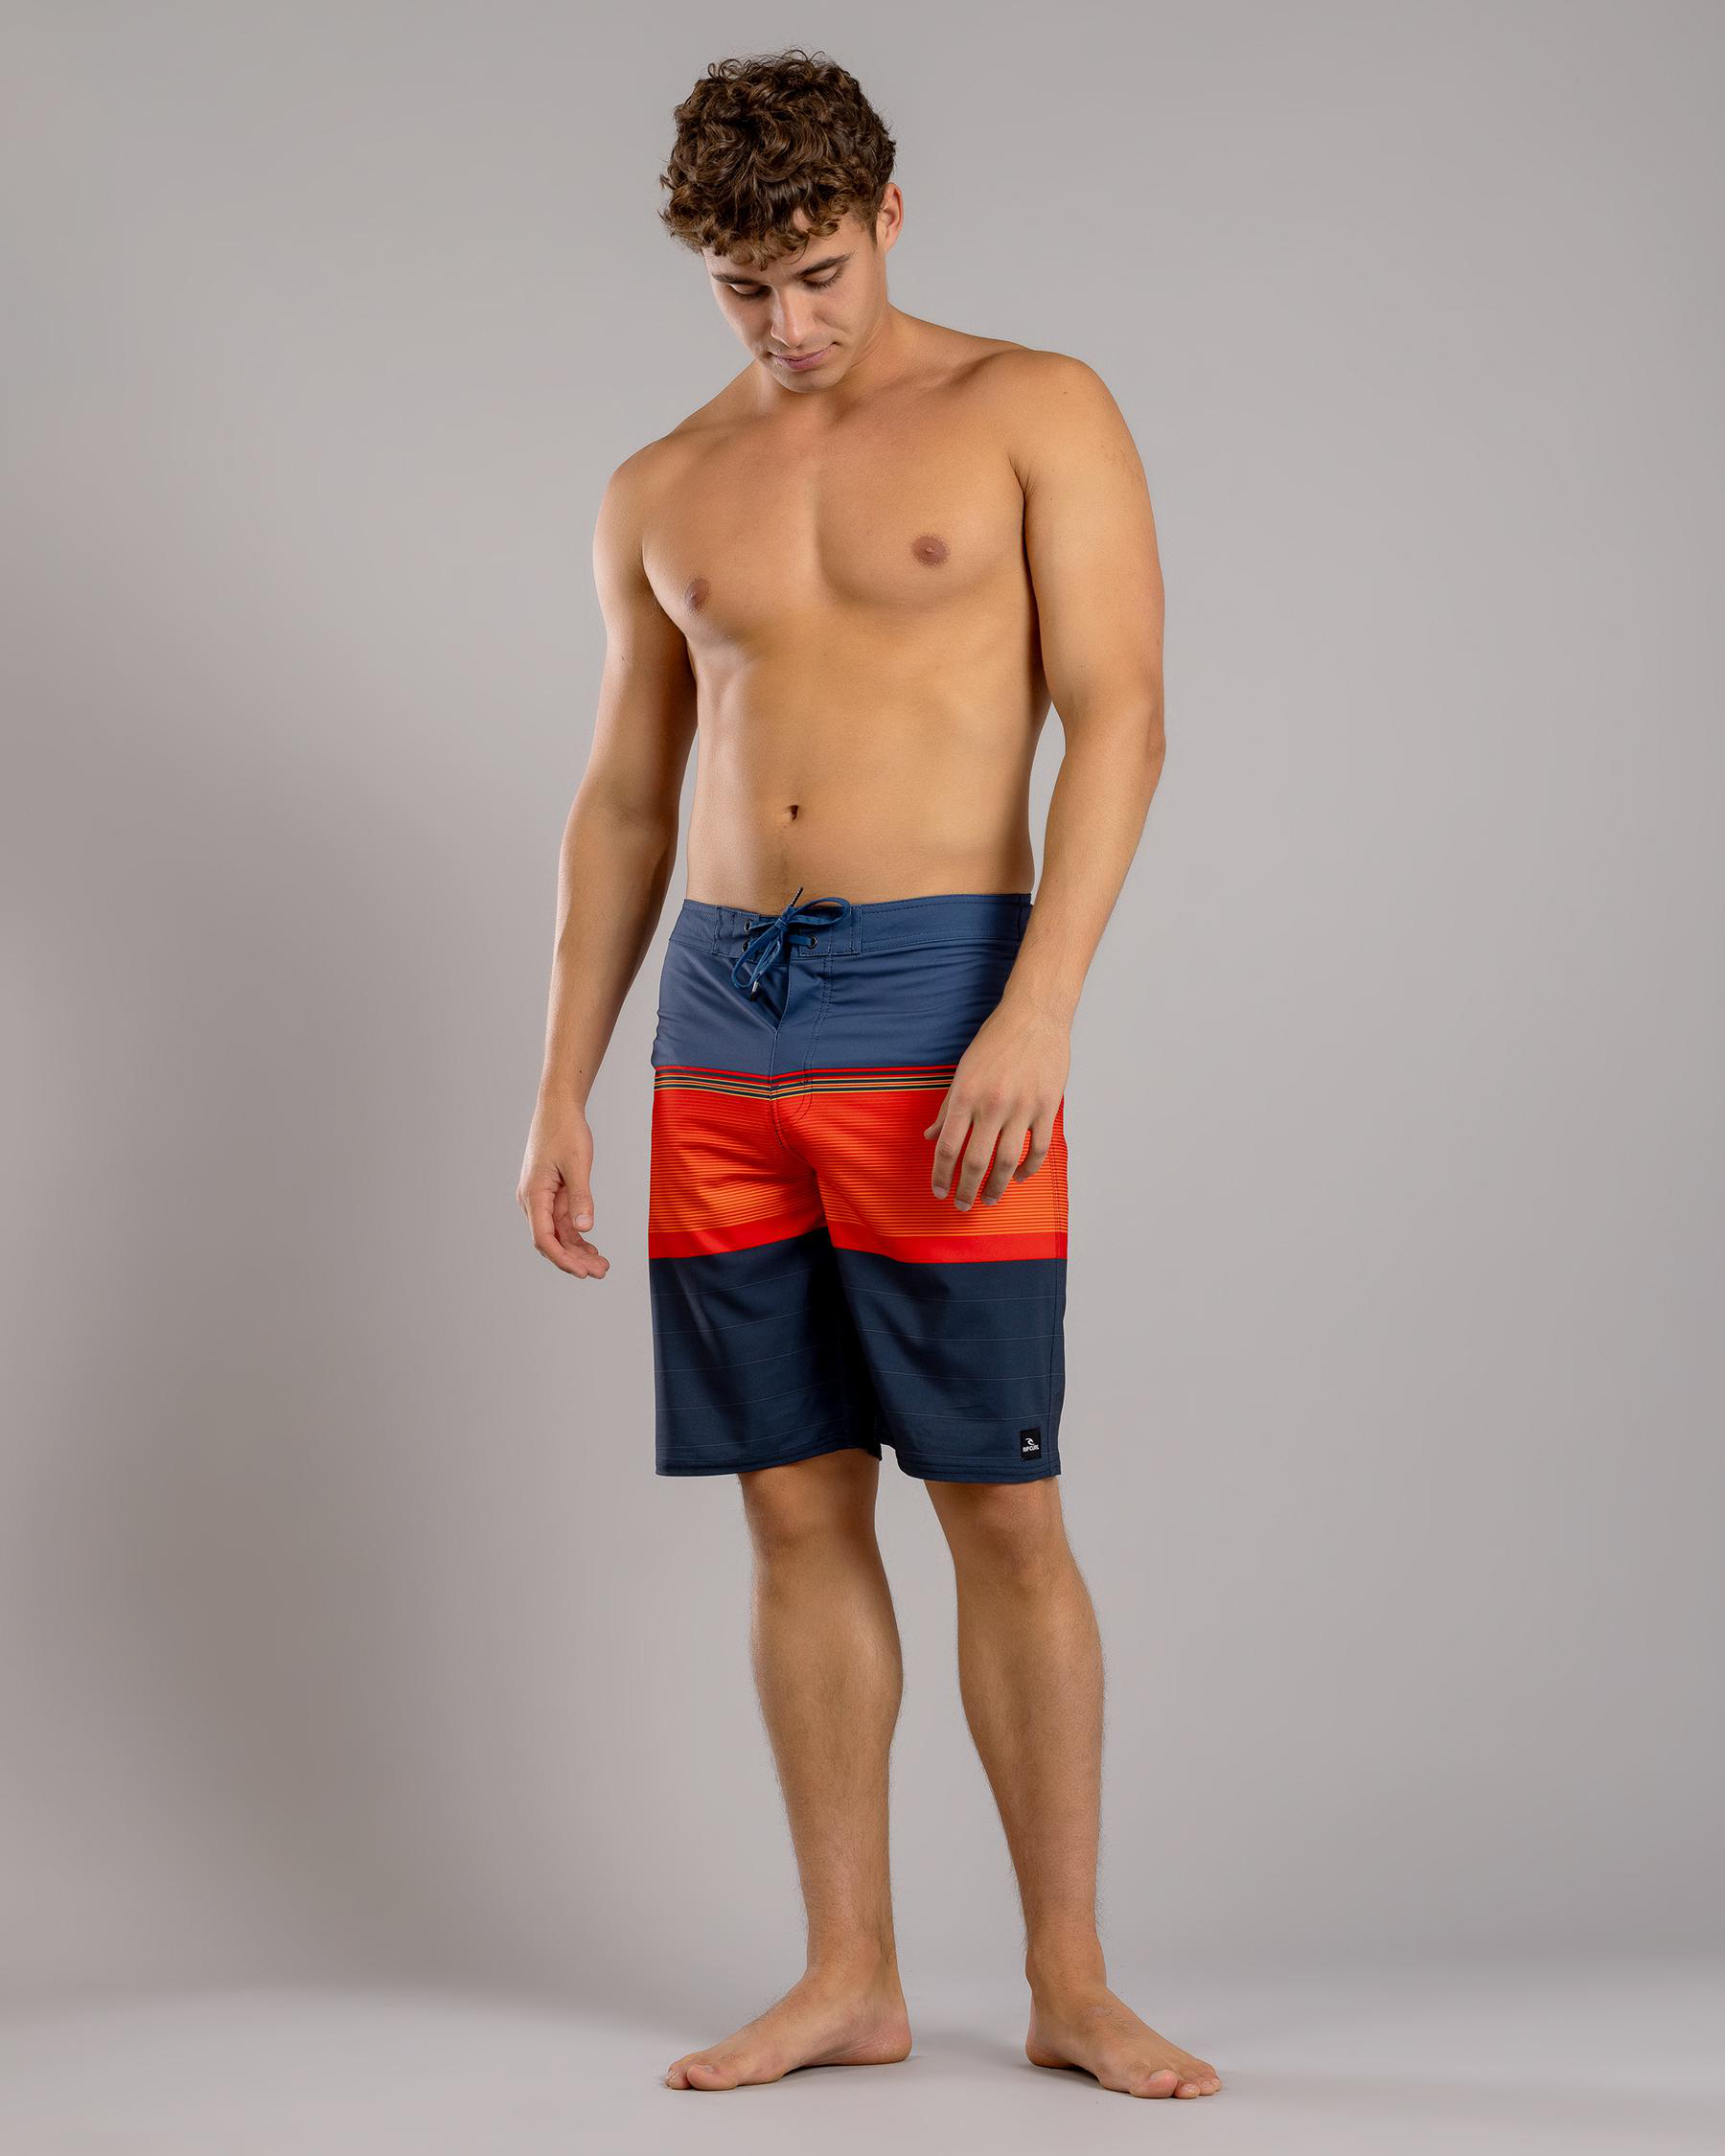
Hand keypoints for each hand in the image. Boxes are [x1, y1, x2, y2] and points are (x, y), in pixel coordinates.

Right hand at [517, 1096, 609, 1277]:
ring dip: (577, 1250)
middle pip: (551, 1240)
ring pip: (557, 1233)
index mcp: (534, 1194)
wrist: (558, 1107)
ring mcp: (539, 1197)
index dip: (563, 1259)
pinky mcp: (549, 1193)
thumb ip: (580, 1197)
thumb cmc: (565, 1130)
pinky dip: (575, 1235)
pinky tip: (591, 1247)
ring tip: (601, 1265)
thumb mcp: (577, 1163)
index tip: (583, 1272)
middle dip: (574, 1260)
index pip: (544, 1239)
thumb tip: (585, 1228)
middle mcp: (532, 1200)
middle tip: (601, 1272)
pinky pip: (560, 1220)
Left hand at [922, 997, 1069, 1208]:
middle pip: (976, 1161)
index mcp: (966, 1095)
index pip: (948, 1146)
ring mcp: (1022, 1107)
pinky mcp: (1047, 1107)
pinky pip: (1038, 1148)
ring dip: (997, 1186)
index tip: (940, 1191)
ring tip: (991, 1199)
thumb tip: (931, 1136)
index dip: (941, 1174)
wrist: (1035, 1016)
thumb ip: (948, 1107)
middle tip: (963, 1206)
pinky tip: (1018, 1176)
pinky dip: (1028, 1168)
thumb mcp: (963, 1070)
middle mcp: (992, 1104)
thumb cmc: (996, 1040)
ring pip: (1007, 1161)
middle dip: (967, 1190)